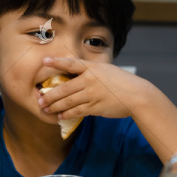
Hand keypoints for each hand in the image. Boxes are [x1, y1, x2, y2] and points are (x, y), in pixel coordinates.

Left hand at [37, 57, 151, 119]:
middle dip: (50, 95)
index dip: (56, 62)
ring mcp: (92, 94)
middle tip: (39, 99)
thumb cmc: (122, 83)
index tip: (44, 61)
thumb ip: (91, 72)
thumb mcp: (107, 71)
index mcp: (93, 68)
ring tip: (46, 108)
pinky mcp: (95, 107)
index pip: (71, 63)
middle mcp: (90, 80)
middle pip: (64, 88)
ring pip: (68, 101)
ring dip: (54, 106)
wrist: (137, 96)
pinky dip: (66, 113)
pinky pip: (77, 111)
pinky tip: (60, 115)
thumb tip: (76, 76)